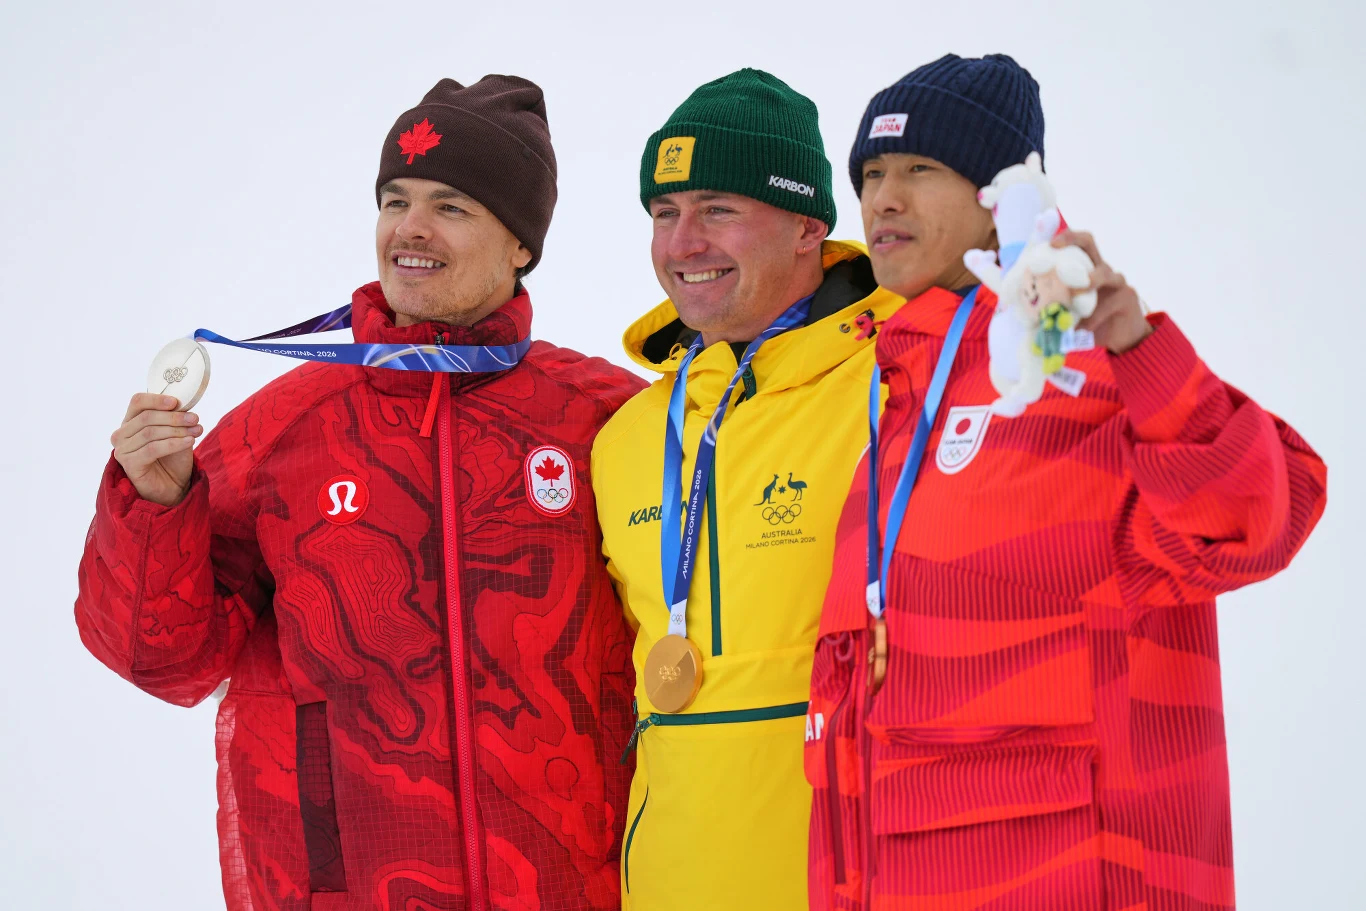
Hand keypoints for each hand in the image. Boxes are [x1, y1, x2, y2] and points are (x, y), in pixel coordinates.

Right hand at [112, 394, 202, 506]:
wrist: (173, 486)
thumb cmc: (172, 458)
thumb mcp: (176, 433)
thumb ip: (175, 418)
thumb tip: (184, 405)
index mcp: (130, 421)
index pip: (137, 402)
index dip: (156, 399)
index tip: (177, 402)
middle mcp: (121, 434)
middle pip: (146, 417)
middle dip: (174, 417)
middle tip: (195, 419)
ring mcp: (122, 449)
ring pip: (150, 432)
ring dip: (177, 430)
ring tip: (197, 431)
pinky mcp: (129, 464)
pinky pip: (152, 449)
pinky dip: (173, 444)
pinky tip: (189, 442)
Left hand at [1052, 230, 1151, 354]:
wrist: (1120, 339)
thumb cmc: (1090, 322)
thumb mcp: (1069, 312)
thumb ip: (1054, 307)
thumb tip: (1025, 312)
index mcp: (1085, 268)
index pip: (1075, 244)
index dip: (1064, 238)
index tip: (1050, 243)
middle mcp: (1100, 268)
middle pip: (1088, 242)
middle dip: (1072, 240)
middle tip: (1056, 249)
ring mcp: (1116, 281)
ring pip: (1103, 274)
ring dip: (1088, 282)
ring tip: (1075, 294)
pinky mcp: (1127, 297)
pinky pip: (1108, 304)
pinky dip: (1093, 317)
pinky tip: (1082, 328)